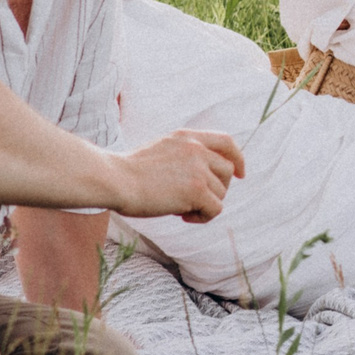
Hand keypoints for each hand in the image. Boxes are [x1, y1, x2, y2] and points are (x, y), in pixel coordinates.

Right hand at [109, 128, 246, 220]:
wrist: (115, 180)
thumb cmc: (130, 172)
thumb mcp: (162, 150)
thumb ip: (185, 154)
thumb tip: (205, 175)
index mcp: (187, 137)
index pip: (226, 142)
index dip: (237, 158)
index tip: (240, 174)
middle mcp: (196, 149)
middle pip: (227, 171)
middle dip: (217, 188)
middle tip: (194, 201)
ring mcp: (198, 169)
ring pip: (221, 193)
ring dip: (205, 205)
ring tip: (180, 209)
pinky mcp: (196, 190)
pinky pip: (215, 209)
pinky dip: (203, 217)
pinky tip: (182, 217)